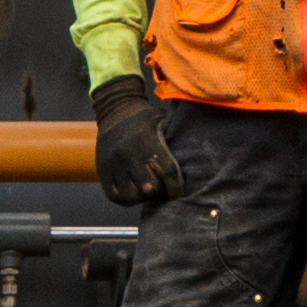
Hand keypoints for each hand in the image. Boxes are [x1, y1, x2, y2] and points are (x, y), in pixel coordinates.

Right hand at [90, 74, 185, 210]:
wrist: (114, 108)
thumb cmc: (145, 118)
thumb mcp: (163, 120)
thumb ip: (177, 136)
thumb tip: (204, 147)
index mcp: (147, 141)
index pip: (167, 171)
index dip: (175, 187)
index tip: (178, 192)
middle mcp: (128, 154)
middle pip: (149, 187)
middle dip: (159, 192)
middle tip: (163, 190)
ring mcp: (113, 163)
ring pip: (131, 195)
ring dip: (142, 197)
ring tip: (148, 192)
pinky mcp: (102, 170)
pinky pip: (115, 196)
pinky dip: (126, 199)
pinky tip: (135, 192)